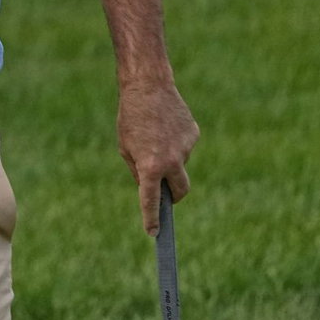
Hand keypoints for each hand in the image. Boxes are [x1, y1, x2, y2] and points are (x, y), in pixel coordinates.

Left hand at [116, 81, 198, 236]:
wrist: (148, 86)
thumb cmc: (130, 118)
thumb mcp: (125, 147)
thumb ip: (139, 170)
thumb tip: (153, 186)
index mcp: (150, 166)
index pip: (151, 200)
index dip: (152, 218)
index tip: (153, 233)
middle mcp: (171, 161)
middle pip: (181, 191)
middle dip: (175, 196)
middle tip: (166, 193)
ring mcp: (186, 149)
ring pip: (179, 164)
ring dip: (169, 159)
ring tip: (154, 136)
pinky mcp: (194, 136)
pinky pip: (183, 147)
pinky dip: (174, 143)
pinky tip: (164, 126)